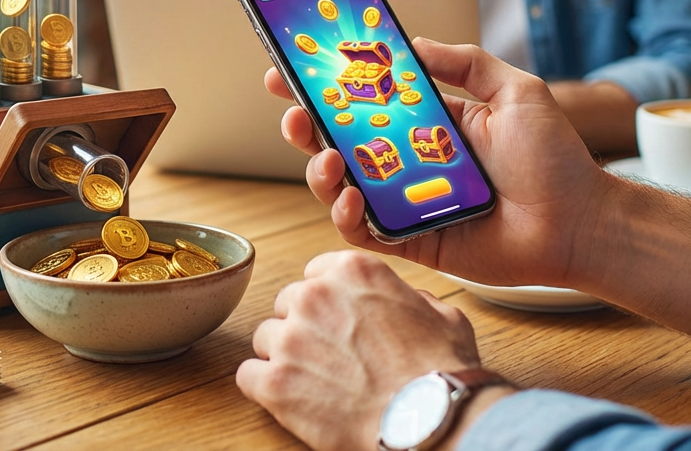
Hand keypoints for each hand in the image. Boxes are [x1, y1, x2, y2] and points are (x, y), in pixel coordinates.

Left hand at [237, 251, 496, 450]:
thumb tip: (402, 301)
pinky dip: (265, 388)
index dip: (326, 301)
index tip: (337, 321)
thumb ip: (408, 298)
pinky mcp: (274, 381)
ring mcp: (290, 338)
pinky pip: (249, 375)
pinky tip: (291, 399)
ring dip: (284, 357)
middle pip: (287, 304)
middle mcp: (315, 296)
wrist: (429, 419)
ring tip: (315, 383)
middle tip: (329, 357)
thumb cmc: (441, 370)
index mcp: (352, 271)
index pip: (315, 274)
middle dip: (303, 328)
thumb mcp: (441, 314)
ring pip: (266, 338)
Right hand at [264, 39, 613, 287]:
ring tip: (328, 158)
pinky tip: (350, 201)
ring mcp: (406, 202)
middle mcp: (408, 161)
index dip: (324, 85)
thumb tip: (412, 43)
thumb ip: (466, 63)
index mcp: (427, 124)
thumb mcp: (516, 92)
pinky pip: (364, 231)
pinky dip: (346, 216)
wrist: (580, 223)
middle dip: (306, 125)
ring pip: (341, 187)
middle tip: (292, 112)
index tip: (290, 67)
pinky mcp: (411, 241)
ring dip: (320, 170)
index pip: (364, 101)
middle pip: (339, 141)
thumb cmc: (555, 160)